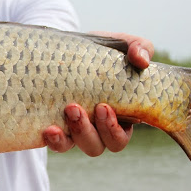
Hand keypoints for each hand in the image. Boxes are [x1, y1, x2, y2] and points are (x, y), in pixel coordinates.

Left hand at [43, 31, 152, 156]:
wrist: (66, 50)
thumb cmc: (102, 52)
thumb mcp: (122, 45)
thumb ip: (139, 48)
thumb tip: (142, 60)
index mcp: (120, 115)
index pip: (121, 136)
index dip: (113, 129)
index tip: (103, 107)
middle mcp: (99, 129)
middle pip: (99, 146)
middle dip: (88, 130)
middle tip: (75, 108)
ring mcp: (77, 130)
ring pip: (80, 146)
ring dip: (73, 134)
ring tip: (67, 110)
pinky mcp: (58, 128)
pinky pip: (58, 145)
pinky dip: (55, 141)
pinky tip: (48, 130)